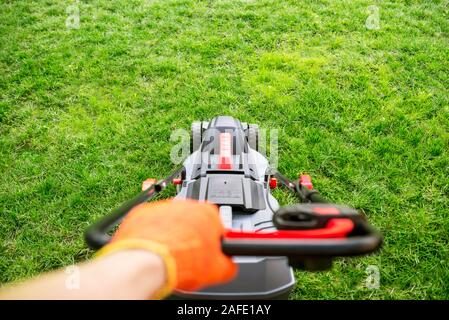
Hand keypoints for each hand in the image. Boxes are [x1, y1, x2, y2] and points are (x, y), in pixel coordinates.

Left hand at [97, 199, 236, 297]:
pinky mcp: (143, 212)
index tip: (208, 252)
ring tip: (169, 255)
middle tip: (188, 256)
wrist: (147, 262)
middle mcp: (187, 205)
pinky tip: (155, 249)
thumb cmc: (180, 261)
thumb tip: (229, 264)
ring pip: (171, 221)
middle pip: (193, 222)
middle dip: (192, 237)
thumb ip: (228, 263)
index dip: (212, 242)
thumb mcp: (218, 270)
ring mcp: (164, 207)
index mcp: (209, 213)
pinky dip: (152, 234)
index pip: (217, 225)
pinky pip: (151, 223)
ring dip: (171, 235)